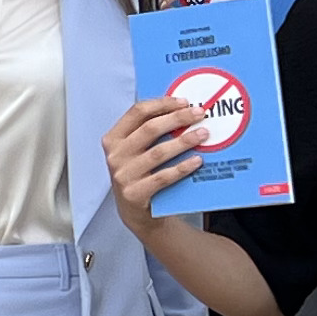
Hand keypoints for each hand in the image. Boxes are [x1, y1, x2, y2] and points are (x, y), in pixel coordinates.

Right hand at [103, 90, 224, 231]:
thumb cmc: (140, 175)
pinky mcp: (134, 193)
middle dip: (178, 118)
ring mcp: (123, 175)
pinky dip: (182, 168)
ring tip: (203, 134)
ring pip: (158, 152)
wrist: (136, 214)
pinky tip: (197, 161)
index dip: (162, 104)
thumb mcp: (136, 152)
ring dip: (184, 141)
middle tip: (199, 114)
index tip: (184, 101)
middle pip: (149, 129)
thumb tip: (182, 109)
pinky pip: (162, 177)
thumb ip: (149, 132)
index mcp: (113, 139)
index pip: (137, 113)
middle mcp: (115, 156)